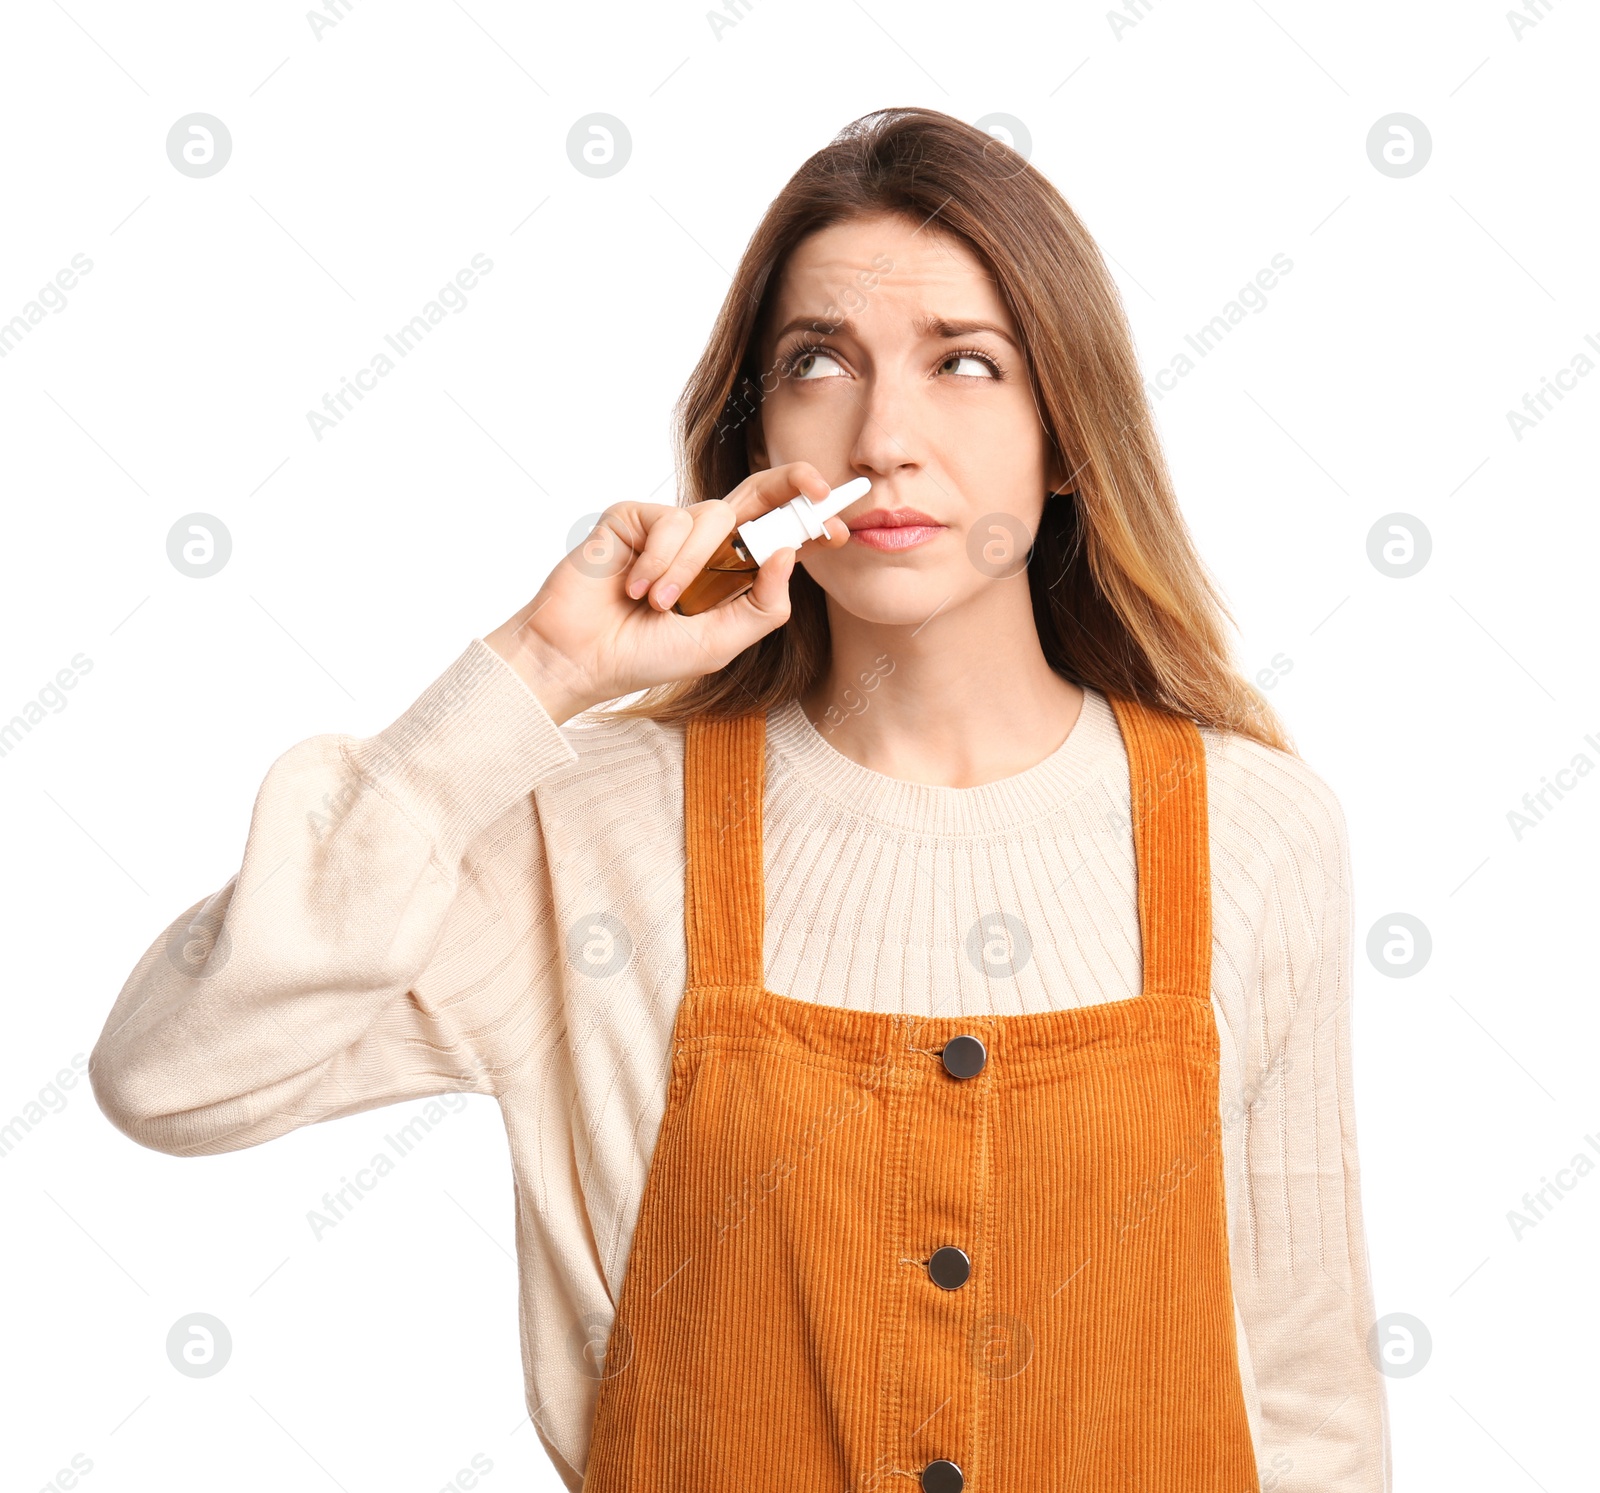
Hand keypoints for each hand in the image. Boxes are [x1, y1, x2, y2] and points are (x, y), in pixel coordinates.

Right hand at [485, 462, 849, 722]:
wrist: (581, 658)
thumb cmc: (646, 654)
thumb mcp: (721, 642)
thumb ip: (761, 606)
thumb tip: (789, 555)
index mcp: (730, 572)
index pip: (777, 535)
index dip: (809, 525)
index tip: (840, 530)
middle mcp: (705, 544)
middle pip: (758, 495)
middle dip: (792, 485)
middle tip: (817, 489)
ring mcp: (670, 527)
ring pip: (711, 519)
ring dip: (690, 568)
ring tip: (661, 605)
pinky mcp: (634, 516)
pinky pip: (668, 521)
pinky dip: (658, 560)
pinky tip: (635, 588)